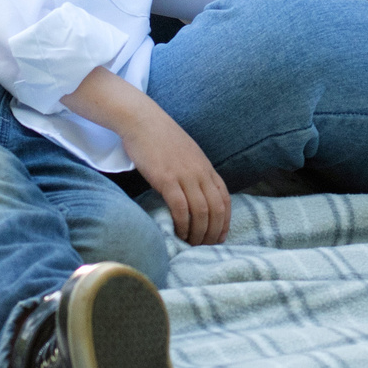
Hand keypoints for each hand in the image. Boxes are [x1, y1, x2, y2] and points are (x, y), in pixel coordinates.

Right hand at [117, 113, 230, 245]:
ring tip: (192, 244)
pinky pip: (181, 208)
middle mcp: (200, 173)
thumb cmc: (161, 138)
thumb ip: (195, 172)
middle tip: (205, 247)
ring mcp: (185, 175)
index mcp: (206, 168)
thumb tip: (196, 193)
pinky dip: (183, 224)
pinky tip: (178, 233)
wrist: (142, 121)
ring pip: (201, 212)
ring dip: (199, 233)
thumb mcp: (187, 154)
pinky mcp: (167, 179)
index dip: (225, 222)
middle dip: (213, 233)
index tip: (220, 237)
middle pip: (216, 210)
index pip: (225, 199)